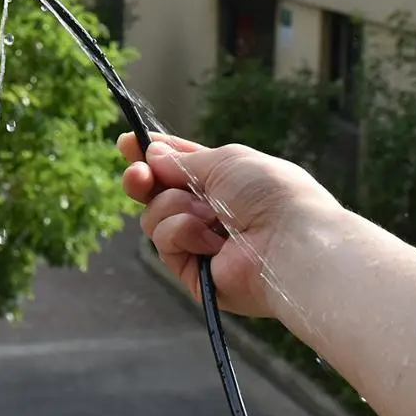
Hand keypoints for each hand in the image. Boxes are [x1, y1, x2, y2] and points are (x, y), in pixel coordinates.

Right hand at [119, 132, 341, 318]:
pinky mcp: (193, 272)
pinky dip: (182, 232)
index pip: (176, 166)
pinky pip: (165, 242)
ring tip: (207, 214)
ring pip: (154, 215)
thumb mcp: (226, 160)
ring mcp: (199, 242)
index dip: (150, 154)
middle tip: (137, 175)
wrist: (289, 242)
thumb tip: (152, 156)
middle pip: (155, 192)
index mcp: (221, 181)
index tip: (126, 143)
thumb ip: (183, 159)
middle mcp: (208, 211)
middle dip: (141, 179)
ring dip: (174, 207)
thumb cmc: (269, 194)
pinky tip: (209, 238)